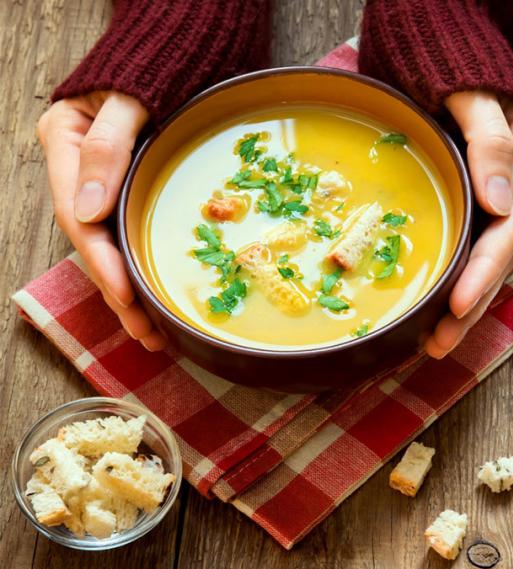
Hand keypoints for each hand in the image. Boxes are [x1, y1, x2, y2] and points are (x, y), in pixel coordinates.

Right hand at [37, 91, 165, 350]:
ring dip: (131, 290)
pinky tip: (157, 295)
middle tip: (148, 334)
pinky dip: (142, 265)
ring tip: (155, 332)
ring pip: (112, 244)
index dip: (104, 262)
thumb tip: (87, 212)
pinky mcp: (128, 186)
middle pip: (95, 242)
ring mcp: (102, 180)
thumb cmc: (153, 65)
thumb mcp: (127, 99)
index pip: (80, 218)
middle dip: (120, 292)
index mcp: (65, 145)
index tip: (128, 297)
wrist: (177, 45)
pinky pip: (130, 232)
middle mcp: (79, 171)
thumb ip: (106, 146)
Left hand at [425, 91, 512, 358]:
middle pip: (500, 255)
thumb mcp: (474, 95)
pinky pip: (478, 246)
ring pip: (490, 258)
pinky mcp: (485, 200)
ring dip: (466, 302)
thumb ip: (489, 140)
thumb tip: (499, 202)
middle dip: (471, 303)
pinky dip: (462, 279)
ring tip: (437, 340)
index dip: (483, 270)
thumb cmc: (460, 69)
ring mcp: (504, 194)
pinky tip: (444, 305)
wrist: (456, 58)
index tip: (456, 305)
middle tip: (439, 343)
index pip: (508, 227)